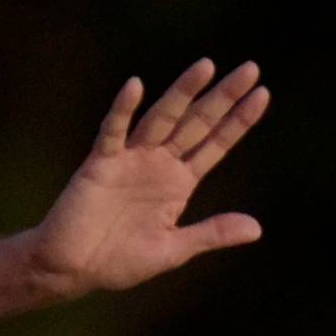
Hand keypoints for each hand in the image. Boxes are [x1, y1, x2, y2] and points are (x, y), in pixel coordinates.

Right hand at [27, 58, 269, 295]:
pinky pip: (113, 132)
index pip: (215, 145)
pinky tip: (135, 86)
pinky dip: (122, 110)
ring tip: (206, 66)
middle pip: (196, 123)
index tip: (263, 94)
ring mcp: (130, 161)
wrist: (72, 269)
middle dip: (222, 97)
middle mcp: (158, 165)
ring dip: (182, 93)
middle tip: (250, 68)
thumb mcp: (173, 250)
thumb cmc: (118, 261)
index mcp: (178, 183)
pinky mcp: (100, 164)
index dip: (238, 121)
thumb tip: (257, 229)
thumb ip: (211, 233)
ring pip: (162, 119)